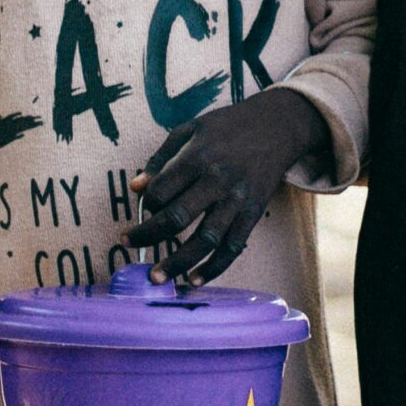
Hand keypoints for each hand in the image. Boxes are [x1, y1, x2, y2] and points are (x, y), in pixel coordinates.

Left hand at [128, 90, 324, 282]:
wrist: (277, 125)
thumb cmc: (228, 126)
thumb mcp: (190, 129)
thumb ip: (161, 158)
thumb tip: (136, 188)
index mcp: (198, 157)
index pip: (162, 191)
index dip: (146, 204)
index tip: (143, 209)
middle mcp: (218, 180)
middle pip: (178, 217)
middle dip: (149, 236)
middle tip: (128, 246)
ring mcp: (238, 199)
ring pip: (206, 239)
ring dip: (178, 262)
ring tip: (157, 277)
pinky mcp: (254, 213)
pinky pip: (233, 247)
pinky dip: (214, 267)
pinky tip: (194, 280)